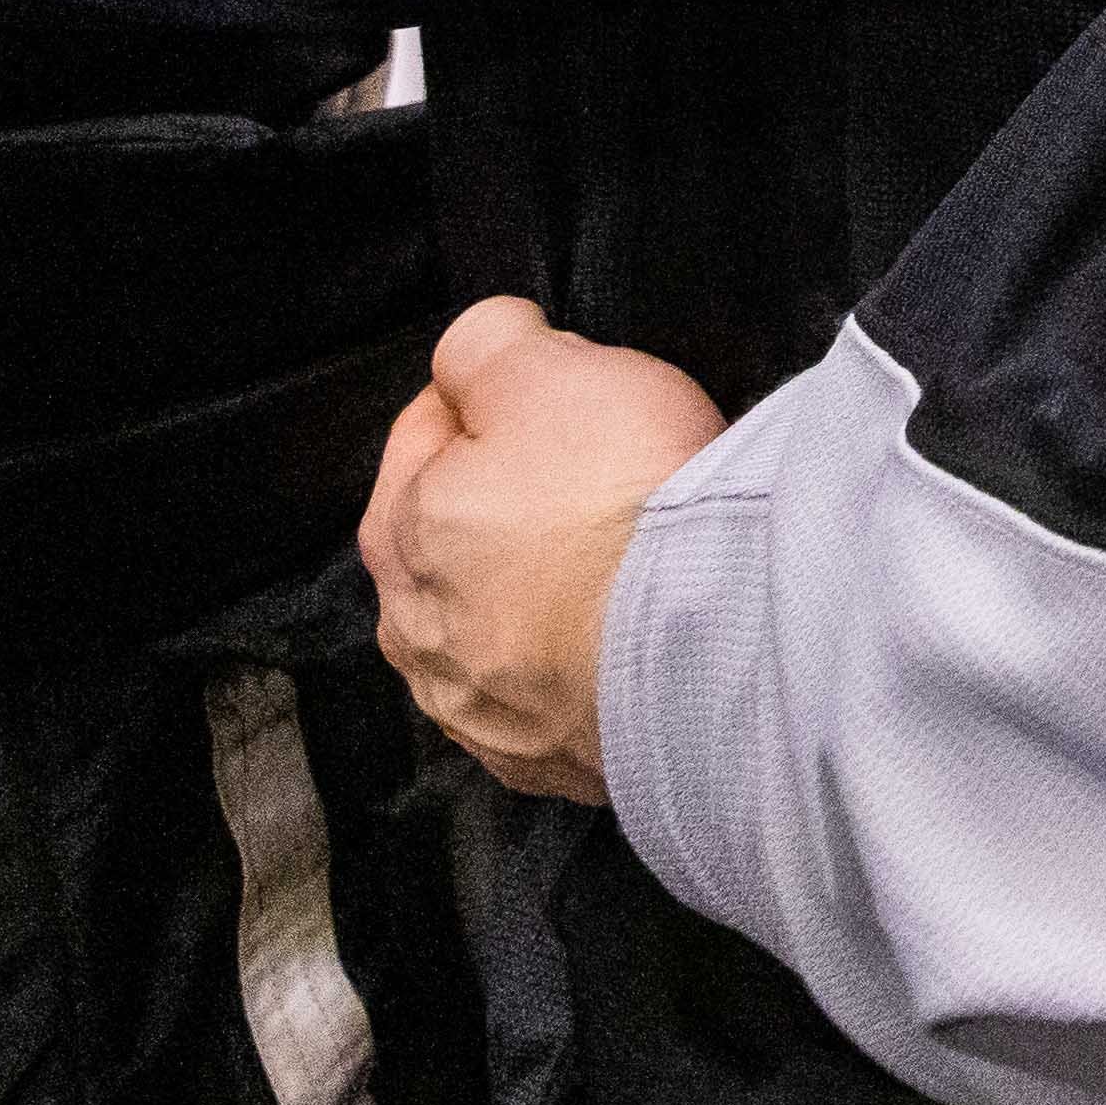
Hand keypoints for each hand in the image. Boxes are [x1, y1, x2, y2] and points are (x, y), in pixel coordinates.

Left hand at [360, 295, 724, 802]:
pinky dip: (591, 659)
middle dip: (523, 498)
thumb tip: (480, 350)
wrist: (707, 647)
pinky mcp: (548, 763)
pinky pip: (561, 691)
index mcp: (398, 532)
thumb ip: (486, 341)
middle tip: (609, 470)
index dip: (501, 393)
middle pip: (467, 533)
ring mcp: (480, 710)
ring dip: (554, 589)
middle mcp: (418, 635)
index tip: (562, 390)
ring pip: (509, 620)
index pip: (430, 428)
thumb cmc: (621, 507)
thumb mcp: (546, 367)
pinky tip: (639, 630)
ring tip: (633, 559)